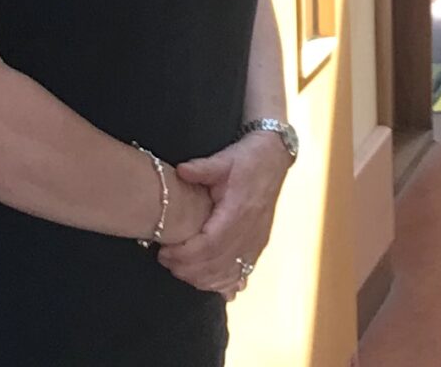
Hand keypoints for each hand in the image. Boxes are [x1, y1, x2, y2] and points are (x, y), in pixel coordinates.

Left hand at [158, 133, 290, 298]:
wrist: (276, 158)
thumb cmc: (248, 158)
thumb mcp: (225, 158)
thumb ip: (202, 168)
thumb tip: (180, 171)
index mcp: (239, 211)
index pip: (209, 245)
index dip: (185, 255)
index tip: (164, 251)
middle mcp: (250, 231)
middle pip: (216, 264)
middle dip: (186, 269)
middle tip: (165, 261)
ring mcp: (256, 241)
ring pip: (227, 274)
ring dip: (201, 279)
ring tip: (180, 269)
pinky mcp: (259, 245)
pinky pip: (240, 274)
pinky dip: (222, 283)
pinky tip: (207, 282)